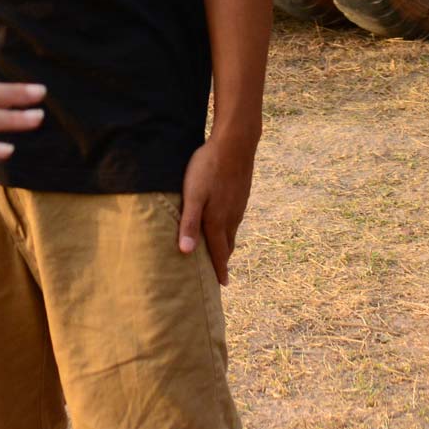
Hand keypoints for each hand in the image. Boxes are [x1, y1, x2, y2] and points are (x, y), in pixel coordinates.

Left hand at [178, 135, 256, 285]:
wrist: (235, 143)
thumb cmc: (208, 168)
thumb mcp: (193, 195)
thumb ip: (189, 223)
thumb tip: (187, 253)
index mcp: (218, 220)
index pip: (219, 252)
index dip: (220, 269)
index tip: (223, 285)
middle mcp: (231, 216)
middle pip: (228, 244)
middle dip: (224, 259)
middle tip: (221, 272)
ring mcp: (238, 204)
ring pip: (232, 230)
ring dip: (227, 243)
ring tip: (221, 250)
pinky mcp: (241, 193)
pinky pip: (236, 217)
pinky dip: (230, 227)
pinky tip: (226, 221)